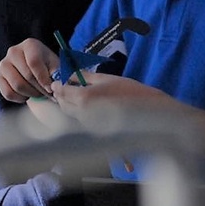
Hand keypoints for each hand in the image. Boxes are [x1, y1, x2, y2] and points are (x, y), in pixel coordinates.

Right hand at [0, 38, 58, 102]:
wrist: (36, 71)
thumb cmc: (48, 67)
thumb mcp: (56, 66)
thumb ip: (57, 74)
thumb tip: (54, 85)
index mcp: (30, 44)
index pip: (34, 62)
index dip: (43, 78)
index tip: (51, 88)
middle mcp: (14, 51)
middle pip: (27, 75)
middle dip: (39, 88)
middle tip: (47, 92)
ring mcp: (4, 64)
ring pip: (17, 86)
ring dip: (31, 93)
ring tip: (38, 92)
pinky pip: (8, 93)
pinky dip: (20, 98)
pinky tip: (27, 94)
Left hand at [51, 73, 169, 127]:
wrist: (147, 112)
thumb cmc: (128, 91)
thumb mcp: (106, 78)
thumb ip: (85, 76)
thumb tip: (70, 74)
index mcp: (84, 98)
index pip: (63, 92)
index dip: (58, 86)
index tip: (57, 81)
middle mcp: (83, 114)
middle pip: (63, 105)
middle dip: (61, 96)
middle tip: (65, 86)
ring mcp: (88, 125)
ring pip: (70, 114)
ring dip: (68, 104)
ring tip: (75, 94)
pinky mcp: (94, 131)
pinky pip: (80, 120)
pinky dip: (78, 112)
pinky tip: (86, 105)